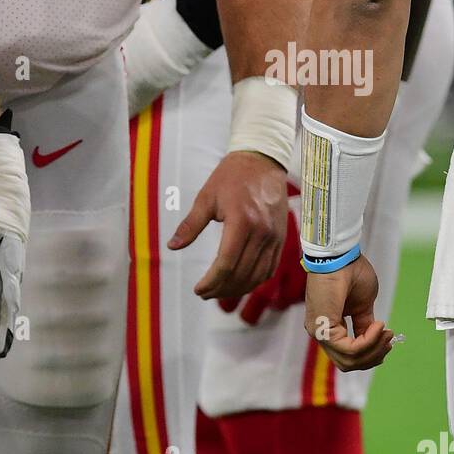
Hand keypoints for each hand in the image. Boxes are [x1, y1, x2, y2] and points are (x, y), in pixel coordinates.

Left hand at [169, 150, 285, 299]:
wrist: (262, 160)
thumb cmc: (231, 176)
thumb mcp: (206, 197)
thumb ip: (190, 225)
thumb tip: (172, 246)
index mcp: (241, 221)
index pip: (226, 263)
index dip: (211, 282)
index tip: (198, 289)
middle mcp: (262, 232)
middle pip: (242, 274)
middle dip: (221, 289)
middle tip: (205, 293)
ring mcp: (275, 237)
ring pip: (258, 275)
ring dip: (238, 289)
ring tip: (219, 291)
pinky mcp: (282, 238)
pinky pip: (270, 268)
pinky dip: (255, 280)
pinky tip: (241, 282)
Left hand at [304, 254, 393, 371]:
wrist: (340, 255)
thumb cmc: (350, 273)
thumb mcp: (363, 305)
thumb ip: (364, 325)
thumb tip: (374, 341)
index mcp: (329, 326)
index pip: (349, 355)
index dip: (372, 351)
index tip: (389, 337)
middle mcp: (321, 332)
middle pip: (349, 363)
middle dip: (374, 355)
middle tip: (389, 339)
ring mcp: (318, 331)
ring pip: (350, 360)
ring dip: (373, 349)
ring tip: (384, 332)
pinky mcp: (322, 329)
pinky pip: (349, 349)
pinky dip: (368, 342)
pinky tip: (378, 327)